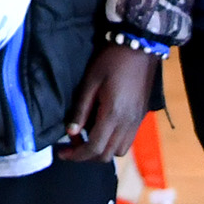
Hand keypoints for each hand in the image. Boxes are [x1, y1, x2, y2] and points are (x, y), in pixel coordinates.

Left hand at [57, 44, 155, 161]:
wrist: (139, 48)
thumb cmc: (110, 61)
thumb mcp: (90, 82)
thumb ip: (81, 109)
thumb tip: (70, 132)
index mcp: (113, 115)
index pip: (94, 148)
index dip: (76, 155)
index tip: (62, 153)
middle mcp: (127, 124)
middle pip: (107, 155)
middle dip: (86, 155)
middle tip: (71, 143)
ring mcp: (136, 122)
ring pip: (118, 151)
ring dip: (101, 150)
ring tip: (86, 136)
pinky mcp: (141, 117)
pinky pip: (127, 141)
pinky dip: (113, 143)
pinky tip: (102, 129)